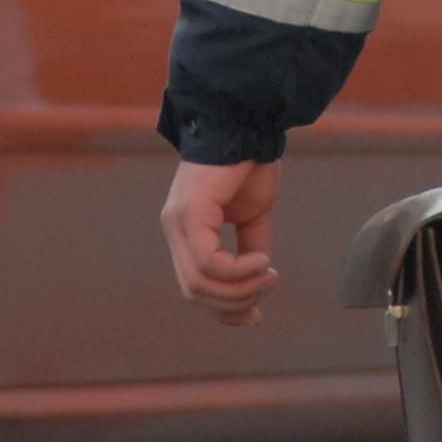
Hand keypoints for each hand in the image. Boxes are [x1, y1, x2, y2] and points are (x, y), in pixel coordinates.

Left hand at [161, 157, 283, 327]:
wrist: (249, 124)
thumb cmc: (250, 164)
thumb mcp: (252, 218)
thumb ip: (249, 250)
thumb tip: (256, 283)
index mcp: (185, 230)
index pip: (194, 285)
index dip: (224, 309)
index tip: (255, 318)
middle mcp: (174, 227)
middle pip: (194, 291)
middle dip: (235, 301)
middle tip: (268, 286)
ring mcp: (178, 221)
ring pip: (199, 283)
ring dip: (241, 289)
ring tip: (268, 274)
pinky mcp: (190, 213)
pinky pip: (209, 262)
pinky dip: (238, 272)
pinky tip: (262, 262)